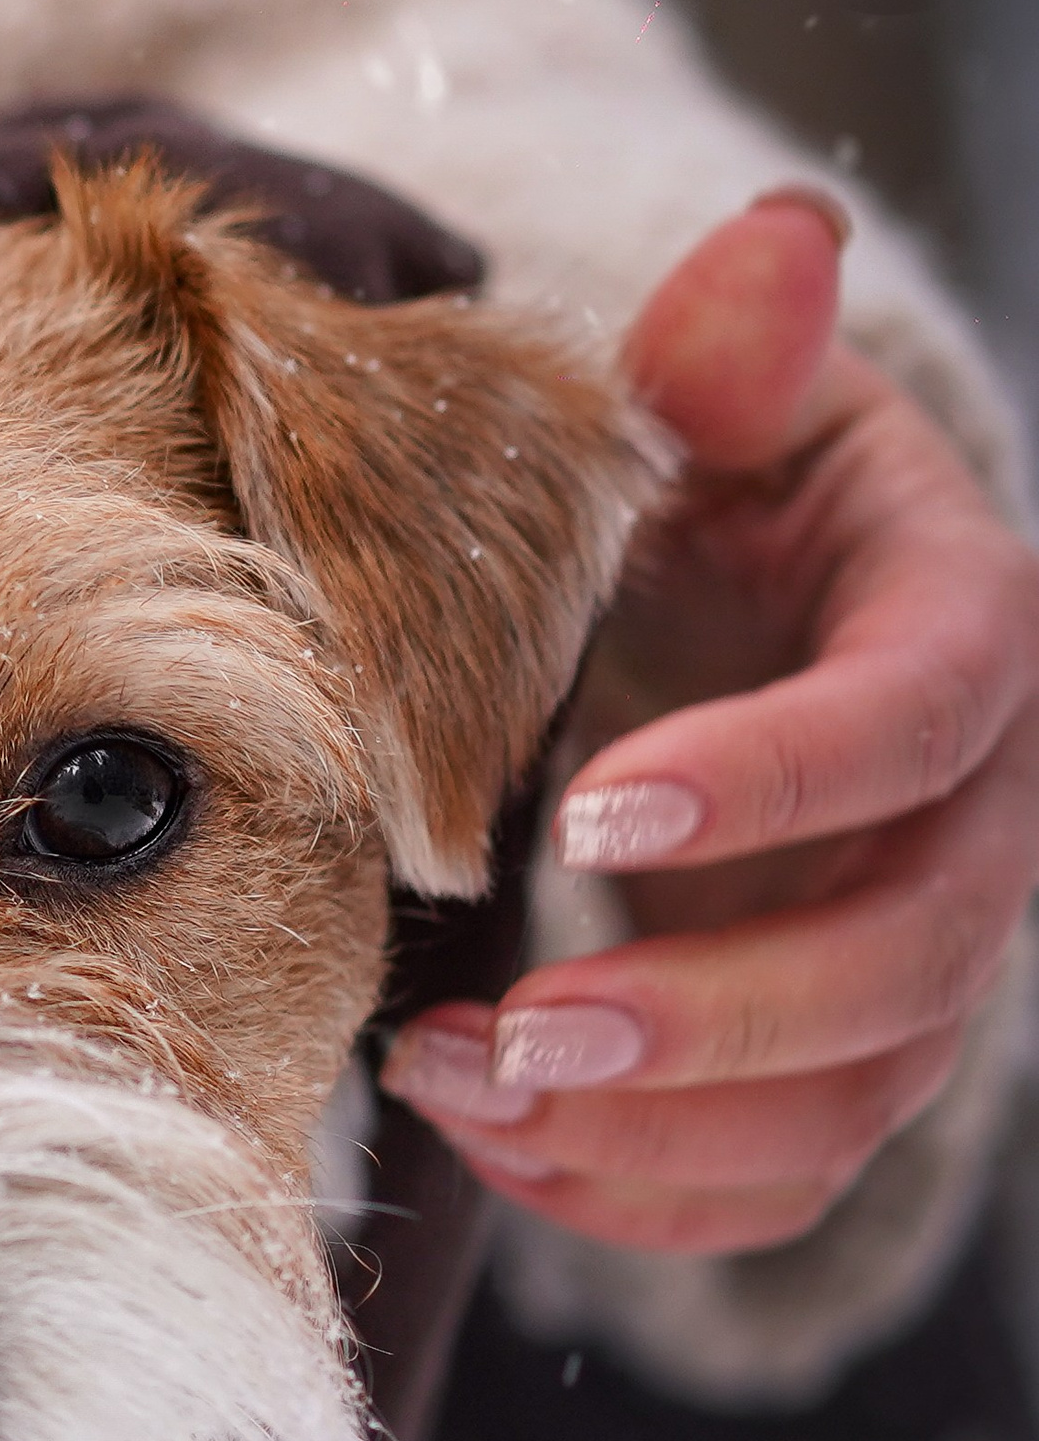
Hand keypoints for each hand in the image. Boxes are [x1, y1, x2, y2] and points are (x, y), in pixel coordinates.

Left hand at [382, 192, 1038, 1254]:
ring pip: (855, 1099)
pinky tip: (507, 1154)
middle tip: (514, 1033)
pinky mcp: (843, 1049)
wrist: (736, 602)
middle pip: (909, 957)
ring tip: (460, 1088)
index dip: (778, 779)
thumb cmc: (716, 490)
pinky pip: (788, 1175)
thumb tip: (782, 243)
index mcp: (965, 629)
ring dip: (661, 1128)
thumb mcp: (720, 403)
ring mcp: (921, 950)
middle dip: (712, 1015)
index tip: (593, 817)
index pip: (917, 717)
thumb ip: (730, 354)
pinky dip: (656, 1197)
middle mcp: (979, 814)